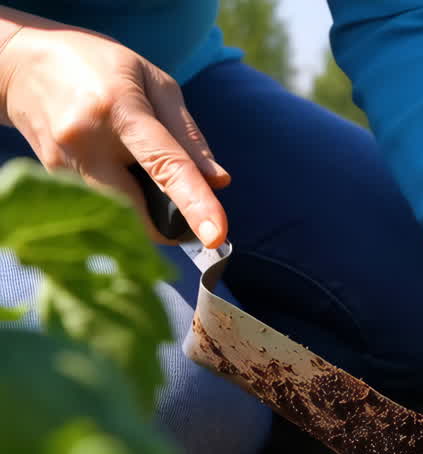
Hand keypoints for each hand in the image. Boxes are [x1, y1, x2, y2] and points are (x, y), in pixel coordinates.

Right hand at [0, 10, 228, 245]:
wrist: (21, 64)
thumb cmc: (99, 66)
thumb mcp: (154, 82)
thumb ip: (188, 135)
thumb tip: (218, 182)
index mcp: (119, 110)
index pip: (164, 167)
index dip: (194, 205)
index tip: (217, 238)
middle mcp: (85, 142)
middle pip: (140, 211)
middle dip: (170, 219)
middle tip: (185, 202)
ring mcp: (61, 164)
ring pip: (120, 215)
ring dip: (144, 206)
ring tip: (136, 163)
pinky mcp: (51, 179)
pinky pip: (100, 205)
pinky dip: (121, 197)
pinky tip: (114, 163)